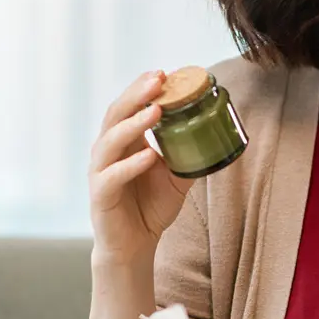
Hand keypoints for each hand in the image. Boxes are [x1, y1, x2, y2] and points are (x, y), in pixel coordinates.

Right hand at [88, 70, 193, 266]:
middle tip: (158, 80)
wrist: (134, 245)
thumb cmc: (151, 207)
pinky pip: (113, 176)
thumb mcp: (176, 176)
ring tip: (155, 112)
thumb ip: (189, 154)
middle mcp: (107, 152)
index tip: (163, 73)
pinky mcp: (100, 196)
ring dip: (133, 125)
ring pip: (110, 141)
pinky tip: (149, 155)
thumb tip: (217, 135)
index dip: (142, 89)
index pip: (128, 107)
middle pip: (115, 115)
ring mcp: (100, 172)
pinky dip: (131, 165)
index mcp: (124, 142)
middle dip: (136, 95)